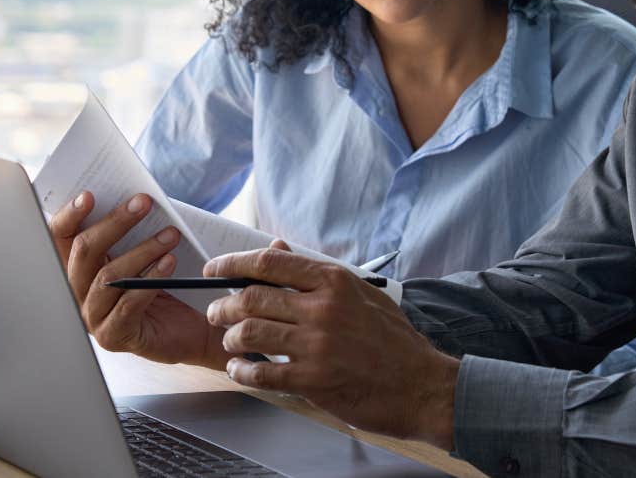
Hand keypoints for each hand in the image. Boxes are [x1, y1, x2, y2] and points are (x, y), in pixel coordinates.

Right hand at [47, 191, 232, 368]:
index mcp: (79, 267)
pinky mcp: (113, 336)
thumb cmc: (168, 285)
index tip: (89, 195)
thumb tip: (134, 198)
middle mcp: (78, 292)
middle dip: (115, 223)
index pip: (60, 238)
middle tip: (144, 203)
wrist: (193, 329)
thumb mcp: (144, 252)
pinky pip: (127, 304)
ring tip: (170, 234)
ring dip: (142, 250)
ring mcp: (92, 317)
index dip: (69, 216)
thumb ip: (131, 231)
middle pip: (84, 252)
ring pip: (108, 277)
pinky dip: (150, 280)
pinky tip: (169, 262)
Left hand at [204, 247, 458, 448]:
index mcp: (334, 281)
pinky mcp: (314, 380)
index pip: (269, 264)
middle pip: (251, 297)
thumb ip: (316, 274)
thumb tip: (277, 249)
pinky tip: (240, 370)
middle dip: (223, 305)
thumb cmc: (393, 340)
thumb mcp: (360, 294)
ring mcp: (317, 345)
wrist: (422, 385)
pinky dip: (242, 371)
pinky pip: (261, 372)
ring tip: (230, 343)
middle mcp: (323, 308)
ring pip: (250, 332)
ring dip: (230, 338)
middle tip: (216, 313)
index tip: (213, 269)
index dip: (232, 263)